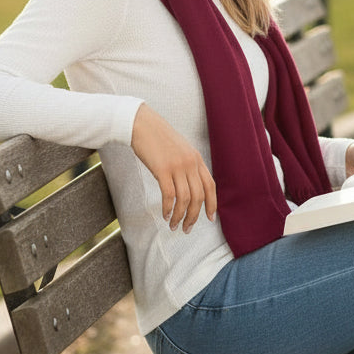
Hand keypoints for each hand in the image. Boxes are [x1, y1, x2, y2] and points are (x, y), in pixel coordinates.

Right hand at [131, 103, 216, 232]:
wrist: (141, 124)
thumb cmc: (157, 138)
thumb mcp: (179, 149)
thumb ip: (187, 165)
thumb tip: (189, 186)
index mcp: (197, 159)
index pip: (210, 186)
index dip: (212, 204)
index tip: (210, 218)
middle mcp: (190, 163)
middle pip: (198, 197)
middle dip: (193, 216)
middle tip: (186, 229)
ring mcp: (177, 166)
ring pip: (185, 199)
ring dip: (180, 216)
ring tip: (173, 226)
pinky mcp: (162, 169)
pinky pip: (169, 195)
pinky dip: (168, 208)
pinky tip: (165, 215)